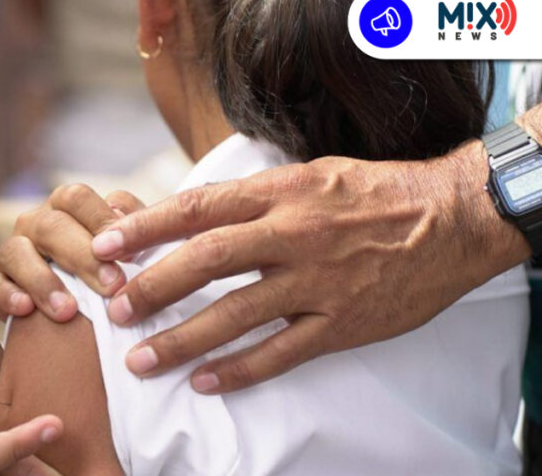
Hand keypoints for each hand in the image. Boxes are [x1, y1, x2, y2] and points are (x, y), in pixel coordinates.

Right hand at [0, 185, 145, 321]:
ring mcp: (12, 252)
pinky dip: (7, 296)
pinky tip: (25, 310)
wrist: (81, 320)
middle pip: (50, 226)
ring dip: (43, 281)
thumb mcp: (129, 249)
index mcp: (67, 207)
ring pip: (16, 253)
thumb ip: (135, 229)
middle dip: (82, 256)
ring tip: (68, 311)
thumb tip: (128, 222)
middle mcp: (36, 223)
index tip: (130, 254)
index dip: (101, 221)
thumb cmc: (112, 274)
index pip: (77, 198)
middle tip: (112, 286)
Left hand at [89, 141, 528, 392]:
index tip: (104, 245)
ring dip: (183, 339)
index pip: (197, 208)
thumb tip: (194, 214)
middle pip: (206, 261)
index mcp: (280, 192)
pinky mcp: (343, 321)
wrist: (453, 216)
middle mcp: (293, 234)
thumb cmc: (375, 191)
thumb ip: (254, 196)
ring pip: (236, 314)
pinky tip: (207, 383)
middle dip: (152, 287)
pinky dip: (242, 370)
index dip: (145, 227)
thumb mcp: (309, 174)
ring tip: (143, 359)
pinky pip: (283, 352)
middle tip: (114, 310)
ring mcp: (318, 281)